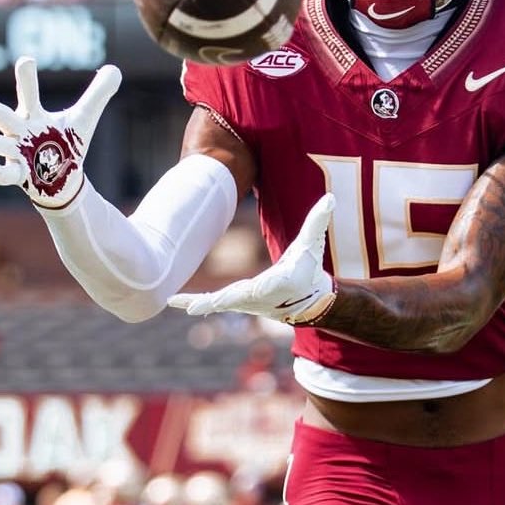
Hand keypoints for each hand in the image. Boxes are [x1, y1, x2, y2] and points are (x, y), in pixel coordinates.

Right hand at [0, 56, 120, 209]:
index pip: (27, 91)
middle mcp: (18, 130)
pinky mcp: (18, 174)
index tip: (28, 61)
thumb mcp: (83, 119)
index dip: (26, 76)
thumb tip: (115, 70)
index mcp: (32, 113)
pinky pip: (4, 175)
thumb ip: (97, 94)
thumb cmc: (65, 143)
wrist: (62, 178)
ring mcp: (14, 152)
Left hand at [168, 193, 335, 325]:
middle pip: (229, 299)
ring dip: (196, 302)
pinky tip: (179, 303)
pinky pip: (215, 302)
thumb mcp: (313, 244)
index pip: (254, 288)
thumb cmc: (309, 270)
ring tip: (174, 302)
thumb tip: (331, 198)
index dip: (238, 293)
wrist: (309, 299)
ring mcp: (245, 302)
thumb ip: (318, 221)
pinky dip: (198, 302)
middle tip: (189, 306)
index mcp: (271, 284)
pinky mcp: (239, 302)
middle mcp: (255, 297)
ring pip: (217, 303)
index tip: (219, 300)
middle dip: (209, 302)